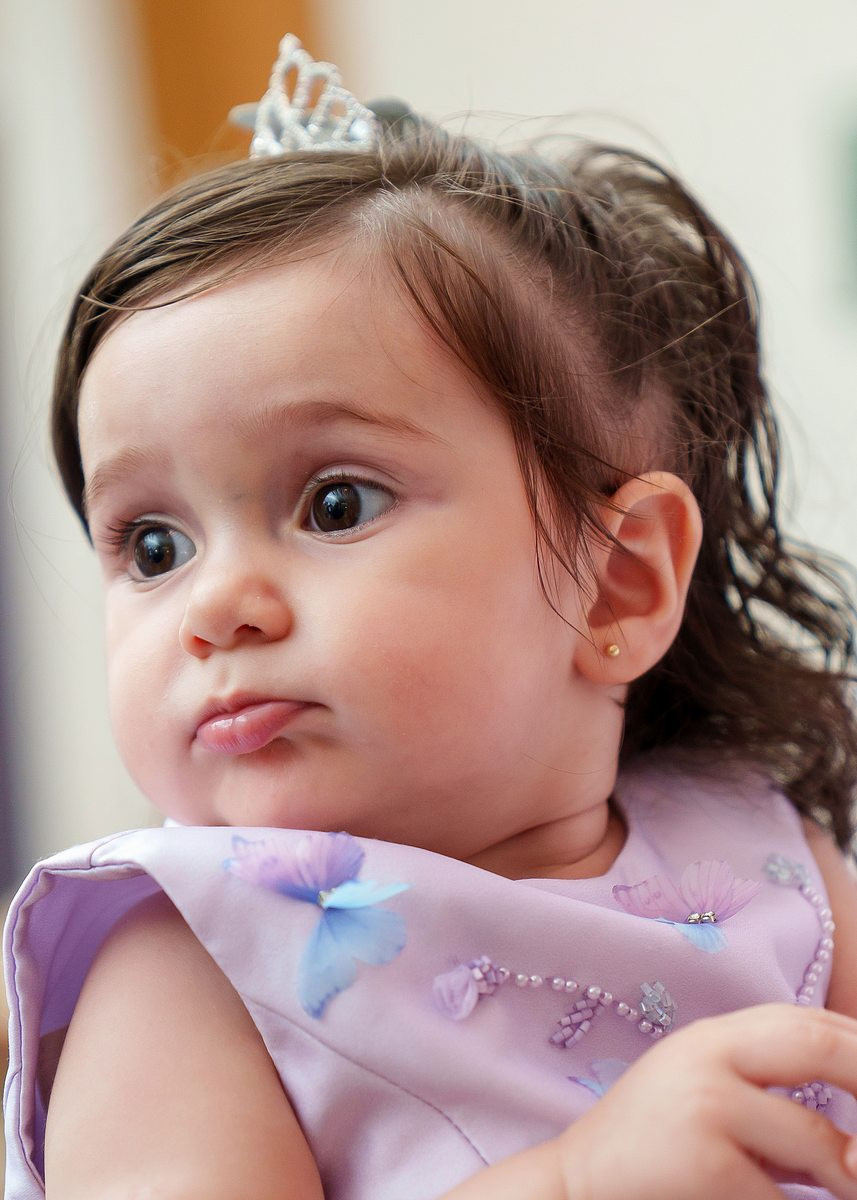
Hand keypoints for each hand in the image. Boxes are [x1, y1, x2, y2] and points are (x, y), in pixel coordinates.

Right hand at [556, 1004, 856, 1198]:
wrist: (575, 1187)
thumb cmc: (651, 1152)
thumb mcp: (705, 1098)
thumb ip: (766, 1090)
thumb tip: (855, 1132)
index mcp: (712, 1037)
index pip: (807, 1021)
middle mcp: (709, 1054)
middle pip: (819, 1045)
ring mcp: (707, 1105)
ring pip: (820, 1145)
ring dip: (848, 1178)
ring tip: (847, 1187)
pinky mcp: (708, 1166)